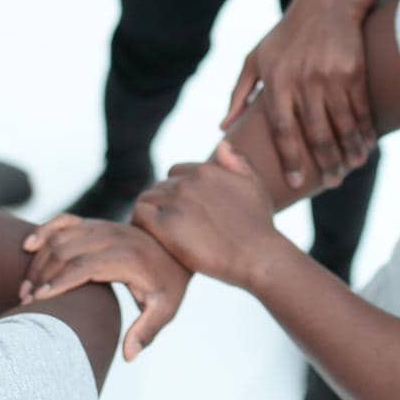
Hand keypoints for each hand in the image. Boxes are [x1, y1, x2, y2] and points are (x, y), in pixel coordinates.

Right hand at [20, 215, 190, 360]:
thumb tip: (129, 355)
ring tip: (25, 287)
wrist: (172, 251)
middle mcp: (112, 237)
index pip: (85, 266)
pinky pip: (64, 221)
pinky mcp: (94, 223)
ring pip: (60, 236)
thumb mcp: (165, 309)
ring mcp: (102, 227)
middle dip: (41, 275)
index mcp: (126, 258)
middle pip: (66, 251)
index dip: (59, 282)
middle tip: (25, 300)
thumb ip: (146, 331)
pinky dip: (44, 230)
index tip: (38, 300)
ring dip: (38, 260)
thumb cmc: (167, 285)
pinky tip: (28, 246)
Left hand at [132, 142, 282, 289]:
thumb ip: (238, 162)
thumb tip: (221, 143)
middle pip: (160, 186)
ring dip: (151, 213)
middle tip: (172, 226)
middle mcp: (188, 181)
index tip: (183, 211)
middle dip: (164, 204)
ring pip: (147, 198)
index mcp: (206, 169)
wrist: (258, 256)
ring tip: (159, 233)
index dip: (177, 191)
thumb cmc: (259, 226)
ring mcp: (175, 202)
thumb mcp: (254, 185)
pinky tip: (151, 236)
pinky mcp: (165, 225)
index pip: (175, 172)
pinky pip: (139, 214)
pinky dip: (140, 222)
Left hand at [223, 0, 377, 189]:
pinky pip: (360, 110)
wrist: (327, 4)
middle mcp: (303, 81)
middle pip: (316, 134)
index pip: (282, 130)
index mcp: (276, 82)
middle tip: (332, 183)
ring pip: (342, 126)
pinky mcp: (353, 72)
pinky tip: (366, 146)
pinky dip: (365, 132)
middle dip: (326, 164)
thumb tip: (223, 128)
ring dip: (349, 152)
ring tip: (350, 168)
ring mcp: (330, 77)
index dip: (289, 159)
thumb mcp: (255, 58)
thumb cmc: (285, 35)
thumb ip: (238, 94)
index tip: (296, 182)